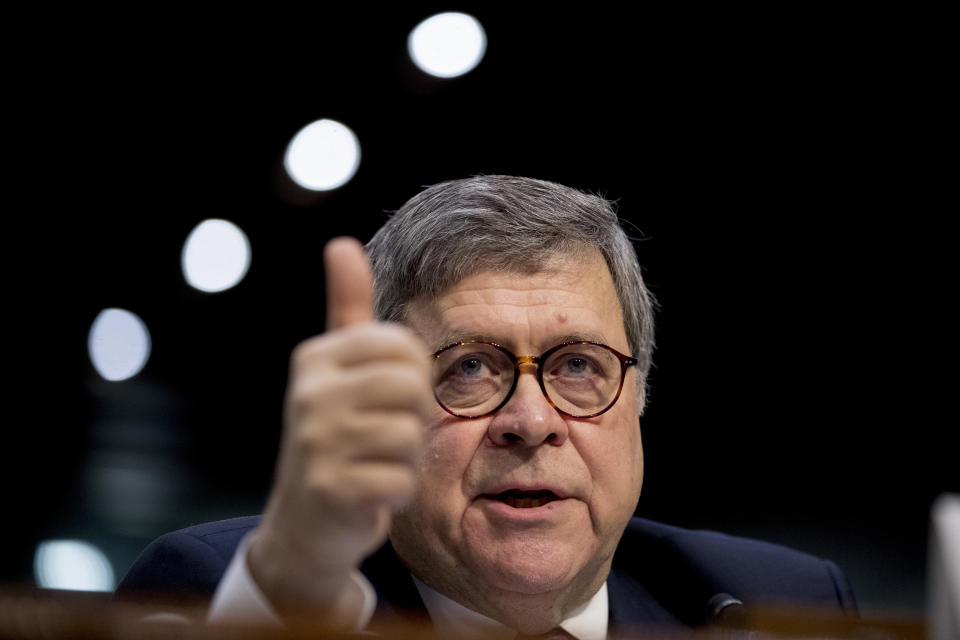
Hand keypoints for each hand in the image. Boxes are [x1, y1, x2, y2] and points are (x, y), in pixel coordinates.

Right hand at [247, 237, 430, 623]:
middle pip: (412, 387)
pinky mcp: (331, 489)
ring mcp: (317, 442)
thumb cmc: (334, 438)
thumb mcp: (335, 371)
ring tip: (374, 463)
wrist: (303, 525)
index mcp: (315, 359)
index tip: (388, 398)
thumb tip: (341, 243)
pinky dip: (396, 492)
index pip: (404, 346)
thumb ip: (346, 308)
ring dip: (405, 457)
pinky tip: (370, 492)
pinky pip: (402, 480)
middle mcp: (309, 394)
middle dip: (413, 417)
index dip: (413, 377)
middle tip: (386, 435)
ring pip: (410, 435)